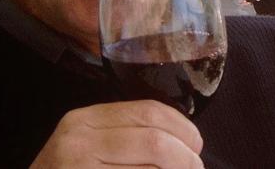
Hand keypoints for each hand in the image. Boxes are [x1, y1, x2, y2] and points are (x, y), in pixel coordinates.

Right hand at [31, 101, 203, 167]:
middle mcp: (78, 144)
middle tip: (195, 167)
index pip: (148, 111)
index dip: (182, 127)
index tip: (196, 143)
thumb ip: (126, 134)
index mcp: (83, 121)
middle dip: (185, 157)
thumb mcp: (88, 146)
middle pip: (154, 142)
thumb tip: (186, 140)